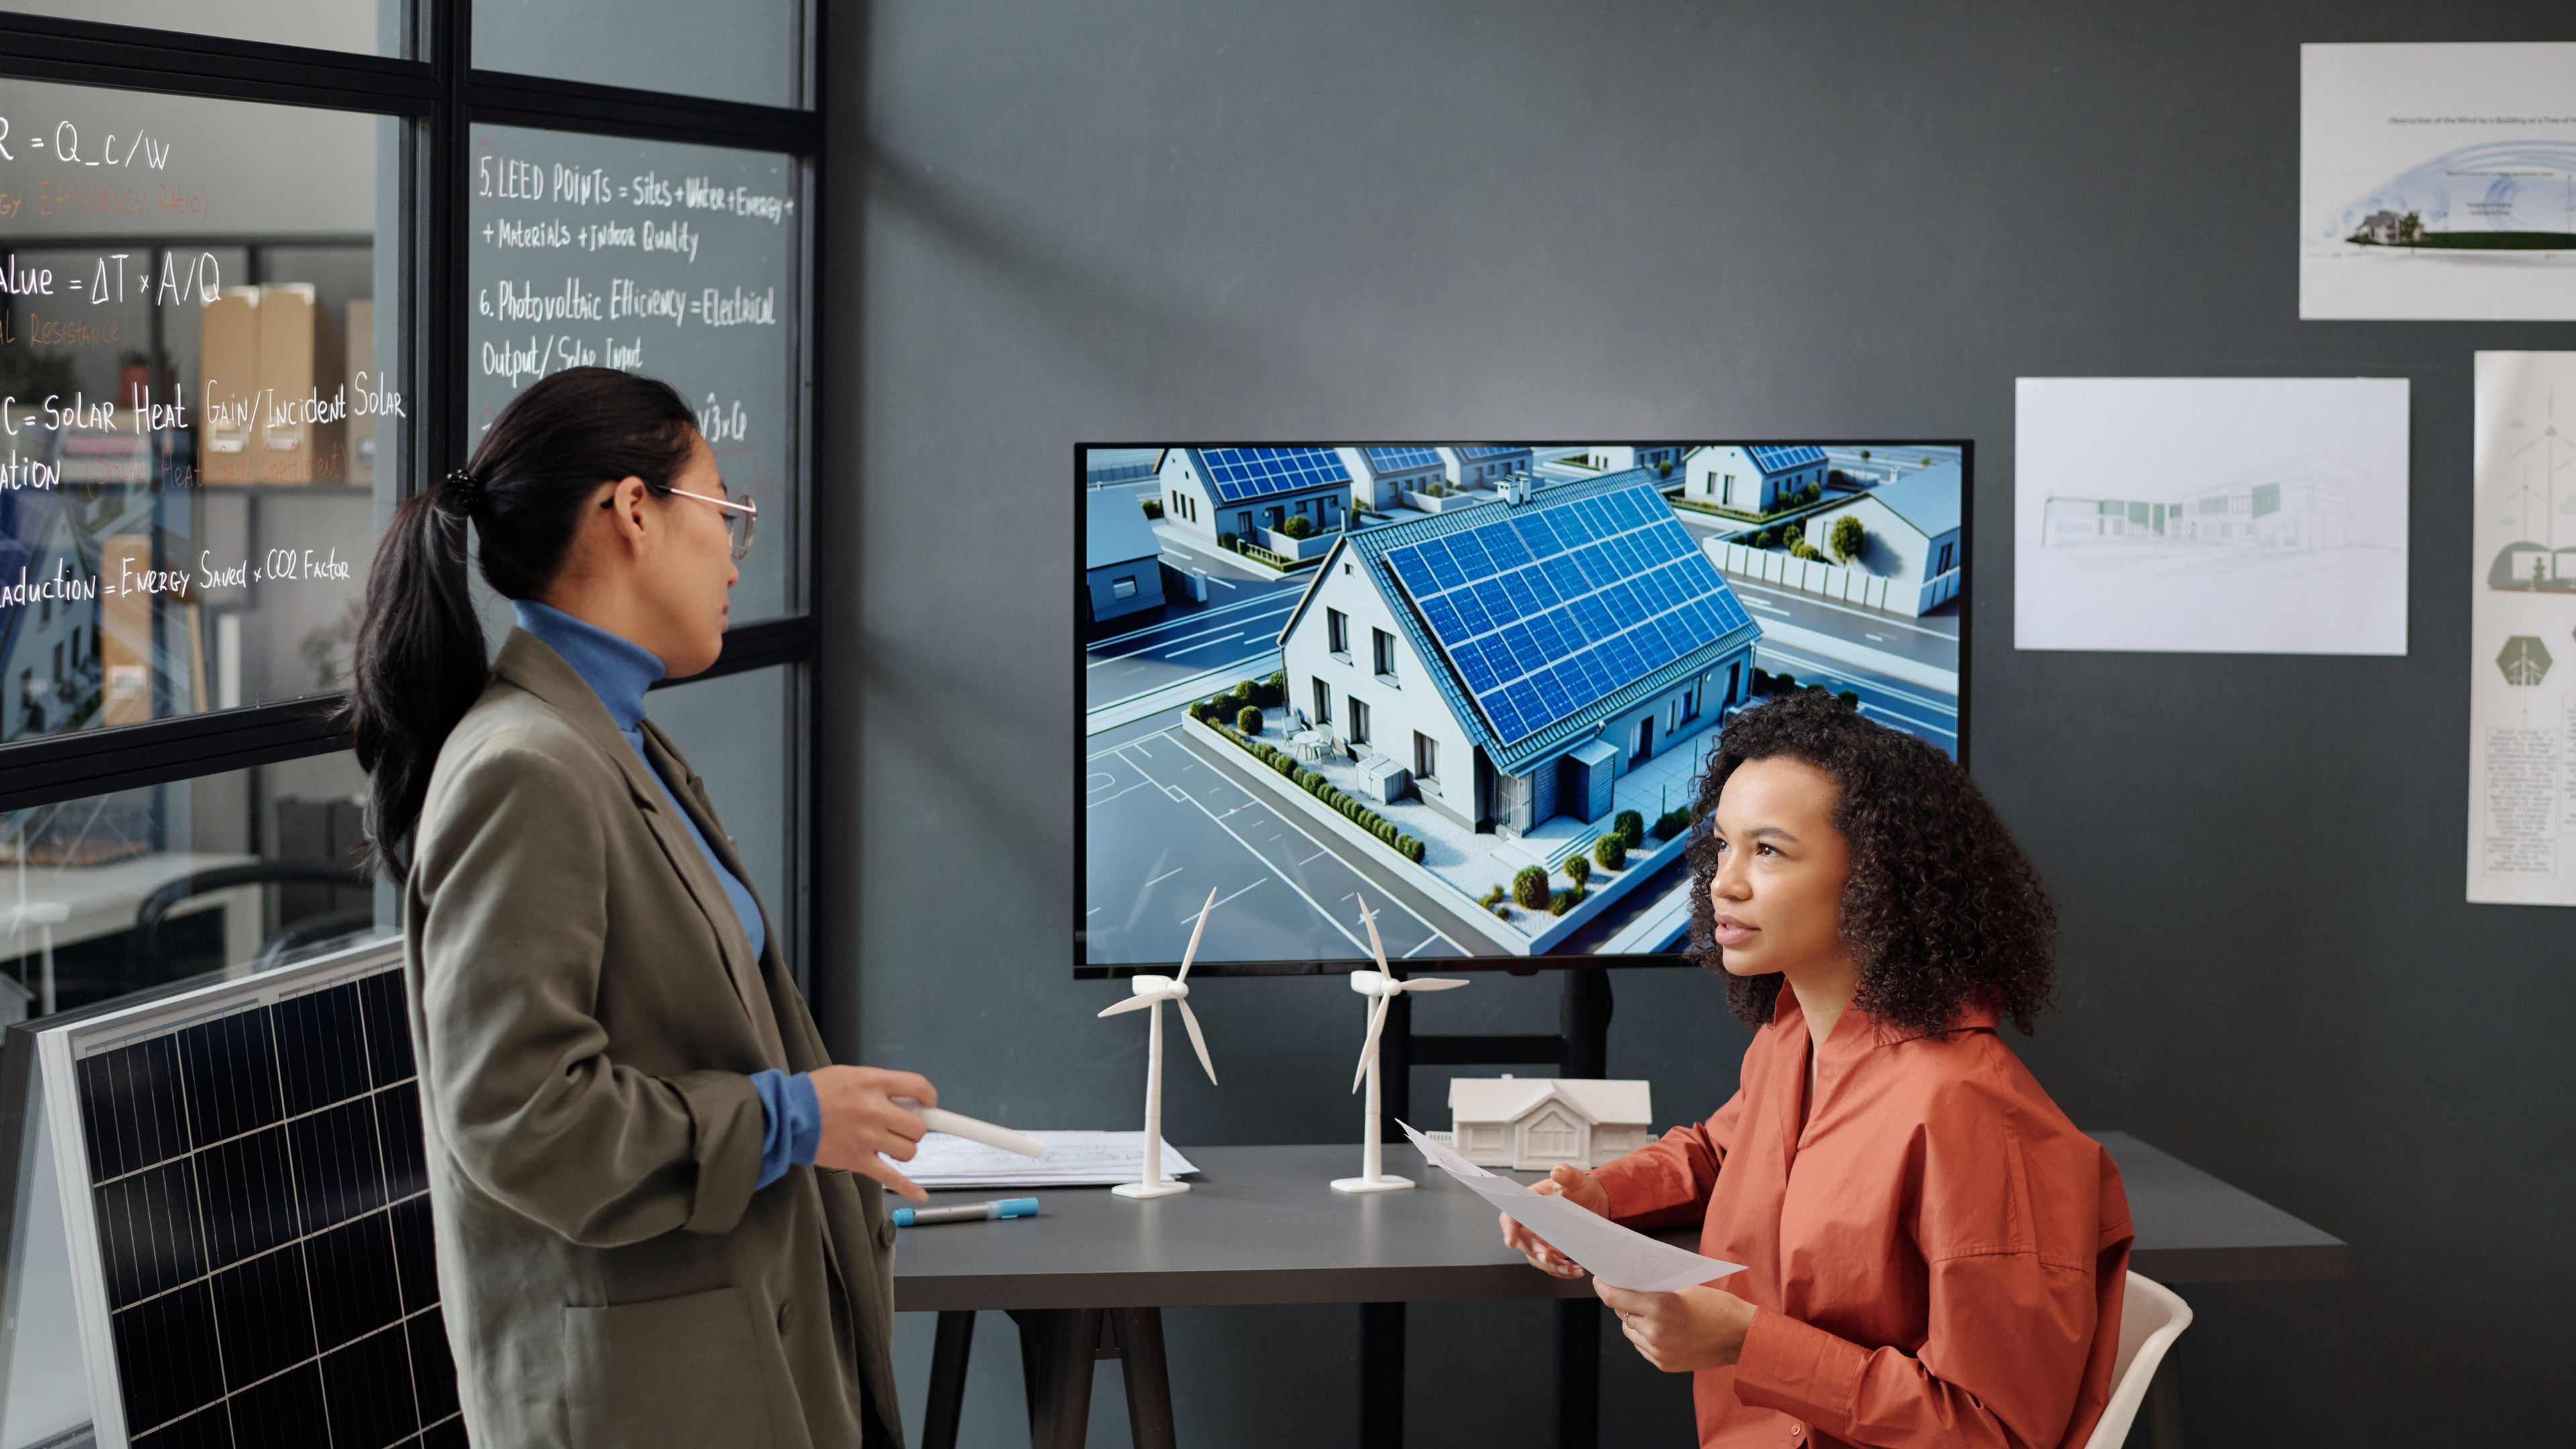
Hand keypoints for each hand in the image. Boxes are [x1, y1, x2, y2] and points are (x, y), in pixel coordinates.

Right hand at [809, 1066, 936, 1199]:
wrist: (786, 1116)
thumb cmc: (814, 1093)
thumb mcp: (850, 1074)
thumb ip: (879, 1084)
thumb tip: (904, 1098)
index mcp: (873, 1084)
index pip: (919, 1086)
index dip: (929, 1097)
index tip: (928, 1104)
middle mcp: (875, 1110)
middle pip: (917, 1126)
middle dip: (912, 1127)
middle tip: (899, 1126)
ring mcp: (867, 1138)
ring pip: (908, 1151)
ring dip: (903, 1149)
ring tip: (888, 1144)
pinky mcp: (857, 1161)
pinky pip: (891, 1177)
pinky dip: (909, 1188)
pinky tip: (920, 1194)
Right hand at [1499, 1164, 1609, 1278]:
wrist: (1596, 1203)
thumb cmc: (1580, 1189)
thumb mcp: (1576, 1179)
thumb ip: (1567, 1174)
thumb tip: (1558, 1171)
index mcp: (1530, 1204)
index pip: (1511, 1216)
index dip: (1508, 1229)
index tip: (1510, 1241)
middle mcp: (1532, 1224)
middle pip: (1523, 1242)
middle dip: (1535, 1252)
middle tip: (1549, 1258)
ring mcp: (1542, 1239)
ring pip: (1537, 1258)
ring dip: (1551, 1266)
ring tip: (1569, 1268)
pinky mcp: (1554, 1250)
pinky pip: (1552, 1265)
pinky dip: (1562, 1271)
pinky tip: (1576, 1270)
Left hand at [1593, 1281, 1757, 1372]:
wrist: (1741, 1336)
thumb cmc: (1717, 1306)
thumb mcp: (1684, 1288)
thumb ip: (1656, 1290)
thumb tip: (1633, 1287)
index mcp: (1659, 1306)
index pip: (1615, 1298)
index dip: (1603, 1288)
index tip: (1599, 1281)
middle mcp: (1655, 1331)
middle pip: (1622, 1315)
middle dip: (1625, 1304)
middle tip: (1631, 1294)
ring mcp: (1659, 1351)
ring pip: (1631, 1333)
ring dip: (1635, 1322)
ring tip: (1651, 1314)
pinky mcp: (1665, 1364)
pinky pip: (1643, 1348)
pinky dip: (1646, 1338)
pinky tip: (1662, 1330)